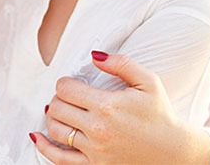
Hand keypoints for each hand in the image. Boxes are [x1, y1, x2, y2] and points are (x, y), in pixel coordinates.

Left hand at [30, 51, 209, 164]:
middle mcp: (98, 128)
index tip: (72, 84)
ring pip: (55, 130)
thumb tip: (94, 56)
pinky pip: (59, 159)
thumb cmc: (160, 115)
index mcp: (108, 105)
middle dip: (58, 99)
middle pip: (57, 108)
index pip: (66, 89)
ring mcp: (94, 150)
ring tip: (61, 112)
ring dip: (53, 118)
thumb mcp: (148, 82)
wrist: (173, 152)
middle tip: (67, 98)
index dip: (65, 83)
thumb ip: (121, 63)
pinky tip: (37, 136)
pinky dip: (44, 147)